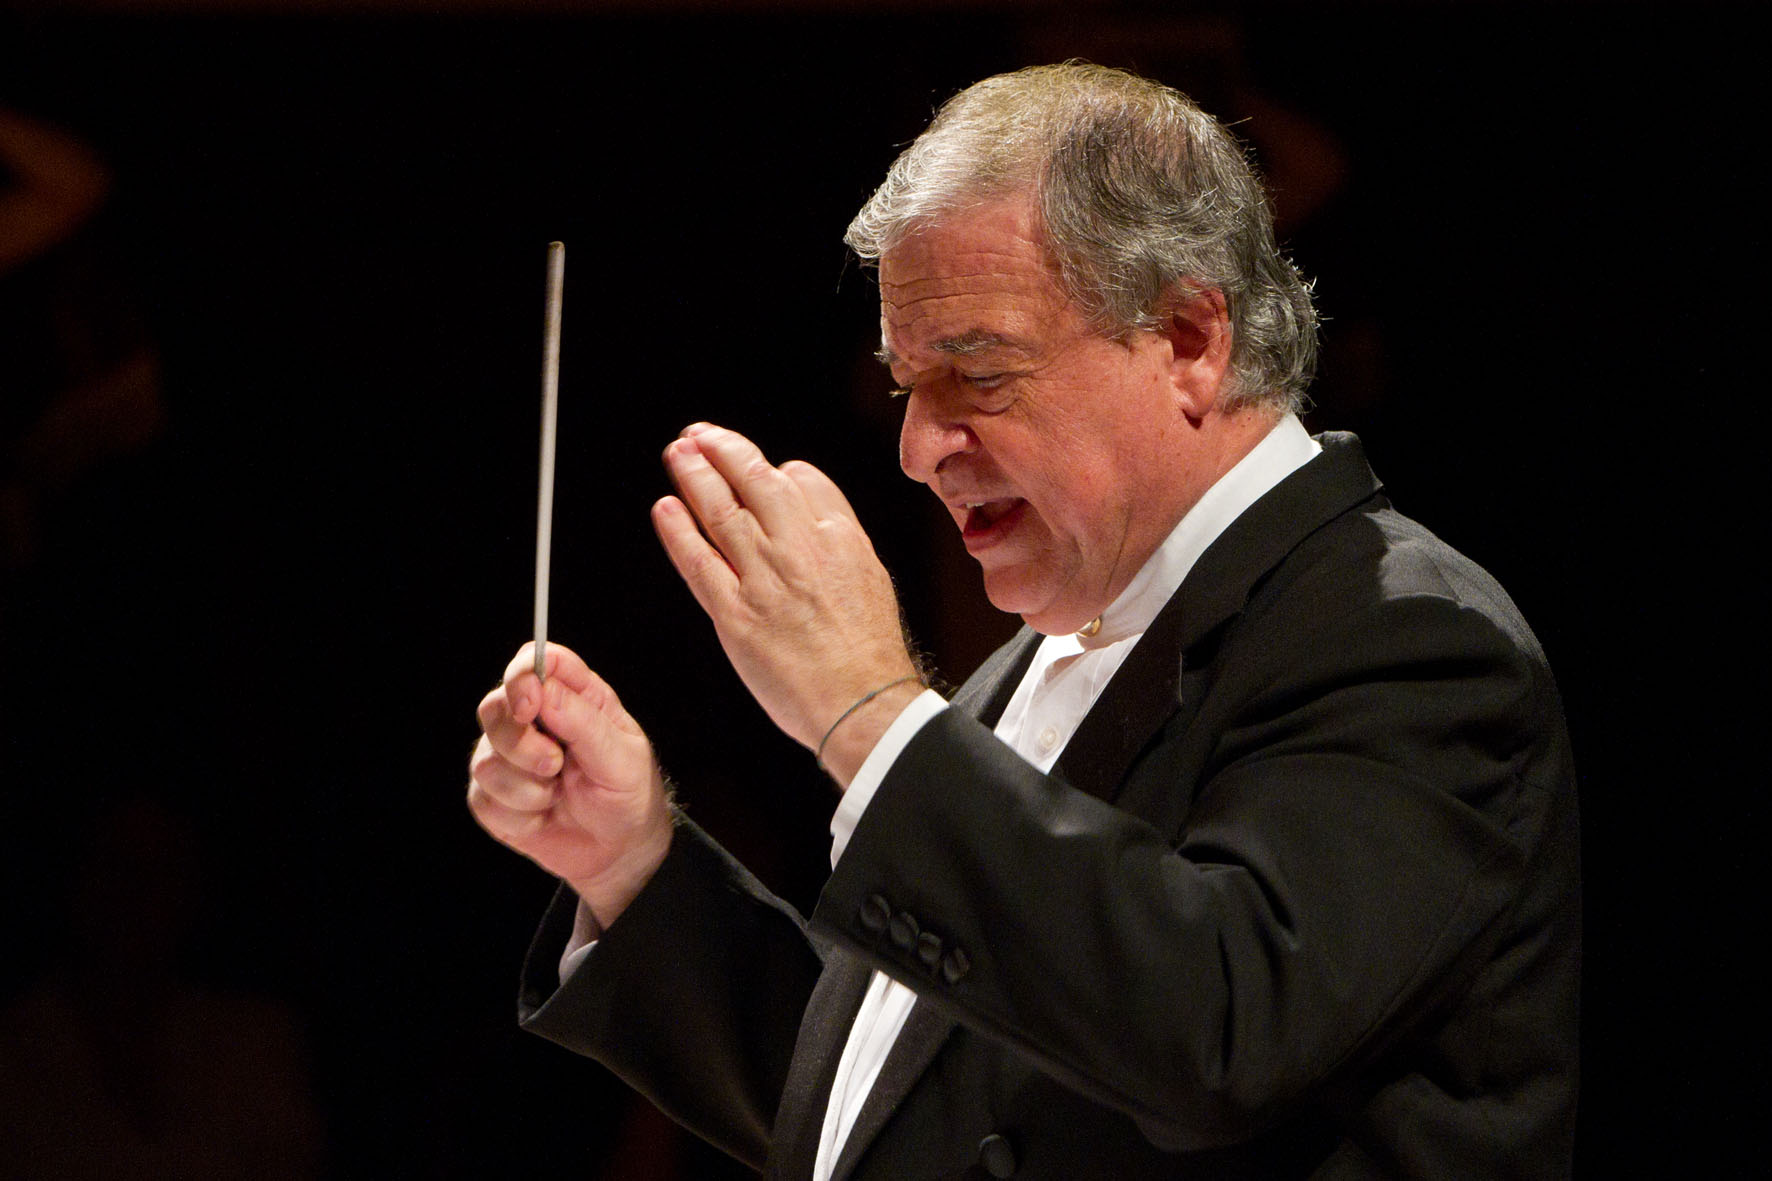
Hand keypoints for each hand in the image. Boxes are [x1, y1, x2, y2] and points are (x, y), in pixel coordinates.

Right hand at [468, 642, 672, 929]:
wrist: (618, 851)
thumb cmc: (627, 795)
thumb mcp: (622, 758)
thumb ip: (583, 722)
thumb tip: (542, 690)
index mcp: (575, 696)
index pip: (537, 661)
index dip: (523, 676)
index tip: (530, 704)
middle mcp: (535, 719)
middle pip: (496, 706)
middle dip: (520, 743)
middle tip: (555, 765)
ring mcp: (508, 756)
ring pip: (484, 758)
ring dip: (526, 787)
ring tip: (558, 795)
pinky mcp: (492, 794)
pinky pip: (483, 798)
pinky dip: (518, 815)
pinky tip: (542, 817)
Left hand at [651, 423, 922, 781]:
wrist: (864, 705)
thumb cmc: (870, 654)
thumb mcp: (872, 579)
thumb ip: (839, 544)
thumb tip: (815, 521)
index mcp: (840, 537)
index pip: (800, 479)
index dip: (773, 468)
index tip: (754, 467)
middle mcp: (801, 549)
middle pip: (755, 480)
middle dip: (723, 449)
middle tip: (699, 435)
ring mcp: (765, 579)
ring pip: (721, 511)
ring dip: (694, 475)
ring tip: (677, 453)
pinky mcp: (736, 614)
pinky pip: (698, 561)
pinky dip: (678, 531)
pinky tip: (665, 508)